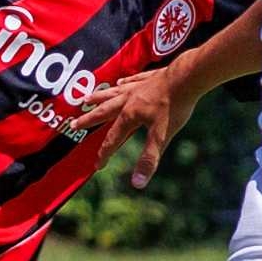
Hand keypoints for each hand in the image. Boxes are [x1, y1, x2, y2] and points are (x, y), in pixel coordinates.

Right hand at [81, 68, 193, 187]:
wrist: (188, 77)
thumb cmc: (175, 106)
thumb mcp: (162, 135)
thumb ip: (149, 159)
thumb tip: (137, 183)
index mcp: (129, 115)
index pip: (112, 139)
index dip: (104, 154)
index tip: (96, 166)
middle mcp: (128, 100)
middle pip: (103, 111)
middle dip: (88, 120)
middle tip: (73, 123)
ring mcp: (138, 87)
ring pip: (112, 93)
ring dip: (98, 98)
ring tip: (87, 99)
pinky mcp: (148, 78)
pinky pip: (131, 81)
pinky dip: (123, 83)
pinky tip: (120, 82)